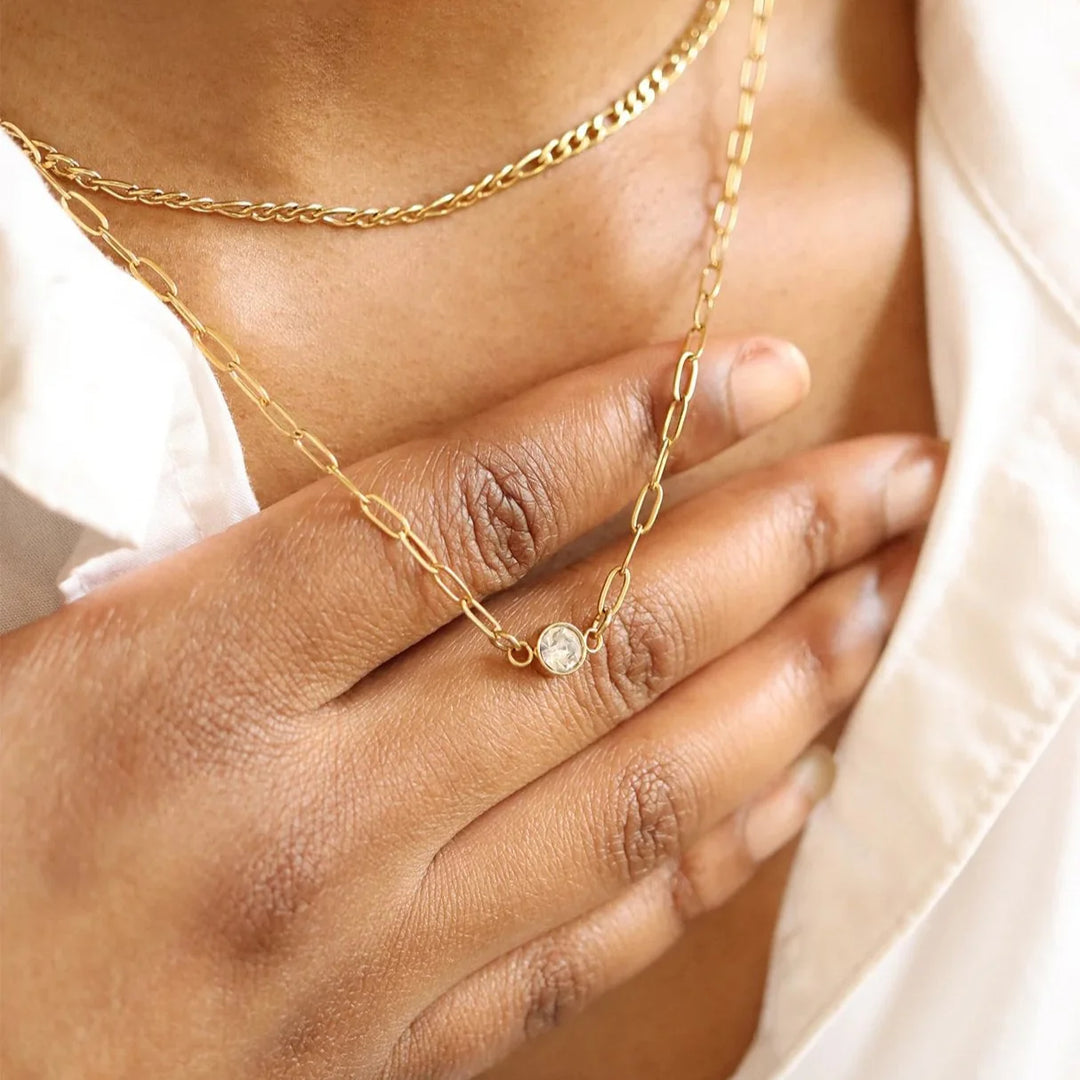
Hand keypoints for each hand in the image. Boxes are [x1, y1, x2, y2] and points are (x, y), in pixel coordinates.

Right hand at [0, 336, 943, 1078]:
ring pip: (636, 795)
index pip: (465, 513)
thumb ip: (247, 579)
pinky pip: (597, 938)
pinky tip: (793, 785)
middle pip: (600, 644)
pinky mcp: (403, 1045)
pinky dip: (714, 855)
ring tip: (878, 608)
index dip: (627, 423)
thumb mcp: (64, 665)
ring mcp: (377, 947)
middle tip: (891, 479)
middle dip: (774, 541)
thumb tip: (436, 506)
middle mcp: (313, 817)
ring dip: (784, 687)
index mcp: (193, 682)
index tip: (752, 371)